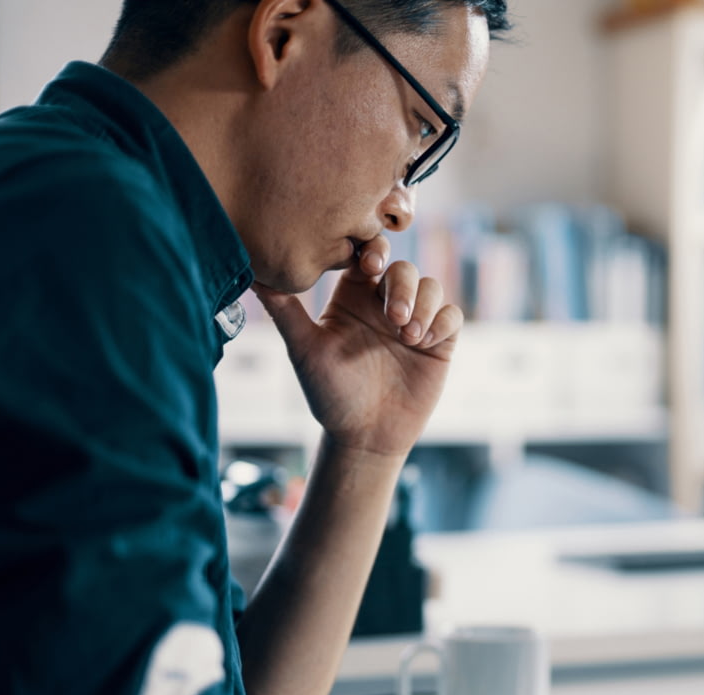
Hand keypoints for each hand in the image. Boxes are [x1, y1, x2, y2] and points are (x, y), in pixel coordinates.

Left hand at [252, 234, 462, 458]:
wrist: (365, 436)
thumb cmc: (330, 394)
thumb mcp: (305, 350)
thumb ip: (285, 311)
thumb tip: (252, 274)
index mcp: (353, 295)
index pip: (367, 254)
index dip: (373, 249)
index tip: (369, 264)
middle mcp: (384, 303)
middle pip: (404, 268)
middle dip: (402, 286)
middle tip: (392, 316)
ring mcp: (414, 321)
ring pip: (431, 287)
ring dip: (423, 305)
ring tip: (409, 336)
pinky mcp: (439, 342)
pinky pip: (452, 316)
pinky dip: (442, 322)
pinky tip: (424, 343)